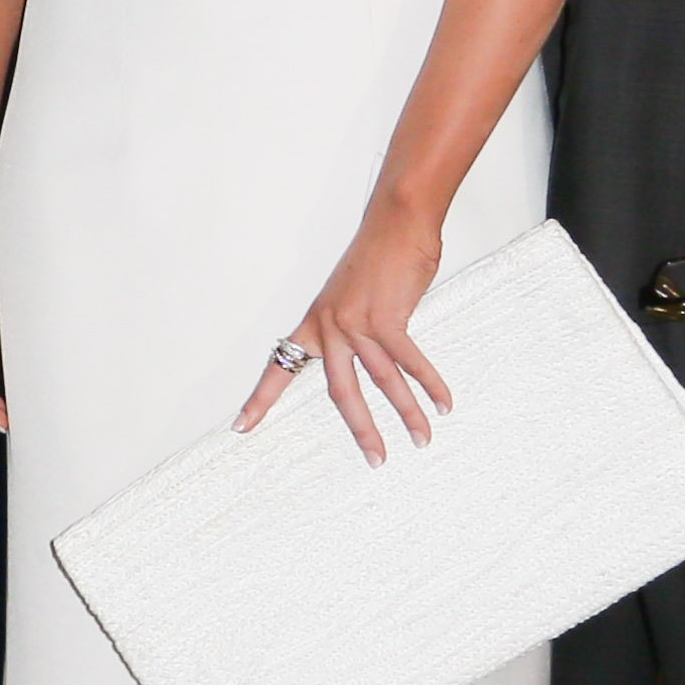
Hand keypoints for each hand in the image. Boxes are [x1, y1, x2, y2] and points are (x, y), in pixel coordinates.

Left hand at [238, 201, 448, 461]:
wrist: (396, 223)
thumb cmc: (379, 258)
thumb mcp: (353, 297)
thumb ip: (355, 329)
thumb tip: (372, 355)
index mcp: (315, 324)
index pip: (281, 366)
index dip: (261, 399)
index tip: (241, 426)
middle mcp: (330, 327)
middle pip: (339, 390)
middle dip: (360, 429)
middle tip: (376, 460)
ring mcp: (356, 323)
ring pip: (380, 380)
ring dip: (406, 413)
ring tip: (421, 439)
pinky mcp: (386, 317)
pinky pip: (408, 361)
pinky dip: (429, 384)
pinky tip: (442, 404)